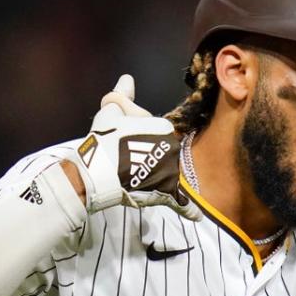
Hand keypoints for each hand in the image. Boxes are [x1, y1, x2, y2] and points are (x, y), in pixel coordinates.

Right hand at [66, 75, 200, 220]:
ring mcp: (171, 171)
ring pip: (172, 176)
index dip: (142, 140)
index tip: (126, 144)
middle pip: (165, 156)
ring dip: (166, 180)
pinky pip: (181, 203)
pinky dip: (189, 210)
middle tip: (129, 163)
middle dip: (152, 160)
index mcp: (164, 128)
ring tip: (146, 183)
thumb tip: (127, 79)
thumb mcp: (111, 111)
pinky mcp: (166, 192)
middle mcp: (172, 149)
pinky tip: (196, 216)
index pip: (158, 135)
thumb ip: (122, 95)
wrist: (99, 169)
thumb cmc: (104, 138)